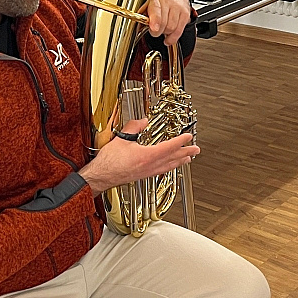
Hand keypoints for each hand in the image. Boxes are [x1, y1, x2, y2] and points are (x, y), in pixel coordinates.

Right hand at [81, 119, 198, 191]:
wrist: (101, 176)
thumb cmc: (109, 161)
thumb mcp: (121, 139)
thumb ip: (134, 127)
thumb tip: (143, 121)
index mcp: (147, 156)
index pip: (169, 147)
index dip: (181, 141)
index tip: (188, 136)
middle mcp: (150, 166)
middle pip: (173, 158)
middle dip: (186, 152)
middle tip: (196, 149)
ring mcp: (148, 172)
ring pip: (169, 166)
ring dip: (180, 161)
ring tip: (189, 158)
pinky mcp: (143, 176)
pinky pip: (162, 171)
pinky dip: (170, 167)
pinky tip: (170, 166)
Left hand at [145, 0, 192, 45]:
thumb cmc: (158, 1)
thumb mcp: (147, 4)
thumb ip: (142, 15)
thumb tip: (140, 26)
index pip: (156, 9)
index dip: (155, 20)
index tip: (154, 29)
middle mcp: (168, 0)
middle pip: (164, 22)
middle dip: (157, 31)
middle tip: (154, 30)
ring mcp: (178, 7)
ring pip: (171, 28)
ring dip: (165, 33)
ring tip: (162, 29)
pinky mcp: (185, 13)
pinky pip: (179, 31)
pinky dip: (173, 38)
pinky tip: (168, 39)